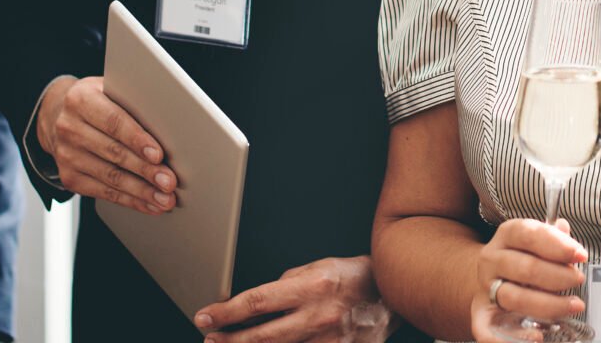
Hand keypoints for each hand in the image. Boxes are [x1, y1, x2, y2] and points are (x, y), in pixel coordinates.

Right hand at [36, 75, 175, 214]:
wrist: (59, 116)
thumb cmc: (99, 101)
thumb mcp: (111, 90)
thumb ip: (134, 102)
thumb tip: (171, 123)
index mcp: (81, 100)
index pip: (114, 121)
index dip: (137, 139)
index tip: (158, 155)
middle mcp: (69, 128)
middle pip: (114, 153)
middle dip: (146, 170)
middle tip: (169, 182)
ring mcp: (66, 155)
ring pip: (110, 177)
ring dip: (142, 191)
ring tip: (165, 198)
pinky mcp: (69, 177)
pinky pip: (104, 193)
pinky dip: (130, 200)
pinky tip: (149, 204)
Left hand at [193, 255, 391, 342]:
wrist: (394, 294)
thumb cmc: (357, 276)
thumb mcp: (319, 266)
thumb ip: (289, 282)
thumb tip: (261, 301)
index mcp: (311, 286)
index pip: (256, 302)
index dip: (225, 312)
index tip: (205, 317)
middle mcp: (318, 316)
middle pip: (261, 336)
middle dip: (229, 340)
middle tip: (210, 339)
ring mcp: (329, 341)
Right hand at [468, 218, 585, 340]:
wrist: (494, 275)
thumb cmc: (524, 257)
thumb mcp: (537, 240)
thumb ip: (553, 237)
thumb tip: (564, 228)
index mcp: (507, 235)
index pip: (530, 234)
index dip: (557, 244)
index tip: (580, 255)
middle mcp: (492, 259)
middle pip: (525, 267)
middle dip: (558, 276)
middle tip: (578, 280)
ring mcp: (486, 287)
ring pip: (514, 298)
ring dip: (548, 305)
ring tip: (573, 306)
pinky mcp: (481, 313)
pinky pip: (488, 328)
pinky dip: (513, 336)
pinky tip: (537, 336)